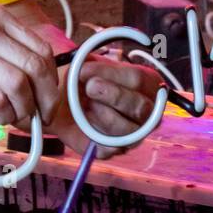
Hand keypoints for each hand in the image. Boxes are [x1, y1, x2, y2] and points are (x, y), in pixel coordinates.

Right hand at [0, 4, 60, 126]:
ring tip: (17, 119)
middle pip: (35, 67)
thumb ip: (2, 47)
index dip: (51, 78)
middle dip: (46, 98)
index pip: (40, 48)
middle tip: (42, 116)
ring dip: (24, 110)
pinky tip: (0, 118)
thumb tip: (38, 78)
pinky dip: (5, 115)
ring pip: (19, 86)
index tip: (49, 97)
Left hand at [50, 57, 165, 159]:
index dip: (110, 74)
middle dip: (112, 96)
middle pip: (140, 107)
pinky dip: (93, 136)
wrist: (63, 104)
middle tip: (89, 87)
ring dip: (102, 115)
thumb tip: (84, 65)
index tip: (84, 70)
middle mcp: (148, 112)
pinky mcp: (116, 150)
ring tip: (85, 105)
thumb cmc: (82, 81)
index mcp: (147, 84)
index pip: (138, 79)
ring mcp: (136, 134)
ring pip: (127, 130)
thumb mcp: (85, 64)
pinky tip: (84, 123)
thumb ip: (88, 62)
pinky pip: (109, 148)